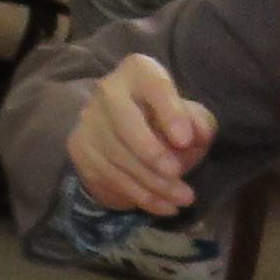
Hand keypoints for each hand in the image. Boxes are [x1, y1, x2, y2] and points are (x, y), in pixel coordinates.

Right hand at [65, 53, 217, 215]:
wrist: (127, 133)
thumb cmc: (167, 120)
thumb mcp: (191, 116)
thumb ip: (199, 122)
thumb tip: (197, 135)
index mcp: (138, 72)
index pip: (153, 86)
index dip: (169, 112)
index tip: (186, 141)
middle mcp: (107, 91)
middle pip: (125, 123)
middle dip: (152, 153)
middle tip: (177, 173)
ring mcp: (89, 121)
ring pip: (118, 157)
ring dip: (153, 184)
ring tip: (184, 199)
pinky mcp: (80, 149)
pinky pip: (110, 177)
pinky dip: (141, 196)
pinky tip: (165, 207)